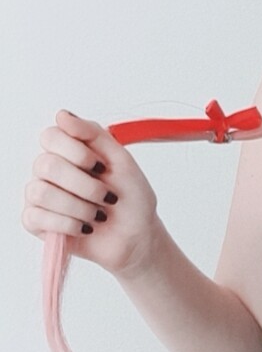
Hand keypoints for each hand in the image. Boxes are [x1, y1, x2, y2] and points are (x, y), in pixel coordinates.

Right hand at [23, 110, 161, 276]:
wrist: (137, 236)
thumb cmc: (131, 199)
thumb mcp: (121, 160)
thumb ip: (93, 133)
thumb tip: (62, 115)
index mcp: (68, 151)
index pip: (51, 136)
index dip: (76, 152)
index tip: (101, 166)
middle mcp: (49, 170)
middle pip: (45, 165)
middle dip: (84, 185)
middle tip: (107, 196)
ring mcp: (40, 195)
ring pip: (41, 192)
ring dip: (79, 207)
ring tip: (98, 215)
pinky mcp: (35, 222)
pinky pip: (36, 217)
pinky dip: (69, 224)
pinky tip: (86, 227)